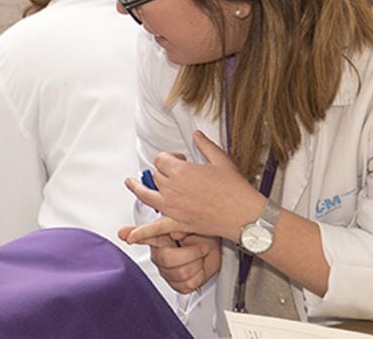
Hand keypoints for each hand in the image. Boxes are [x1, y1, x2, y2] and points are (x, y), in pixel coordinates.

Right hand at [120, 223, 220, 293]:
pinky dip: (199, 276)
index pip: (143, 235)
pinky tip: (199, 268)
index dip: (134, 234)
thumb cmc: (202, 234)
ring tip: (201, 256)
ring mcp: (166, 271)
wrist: (214, 248)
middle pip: (168, 259)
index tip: (124, 234)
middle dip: (191, 253)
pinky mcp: (176, 284)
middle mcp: (159, 255)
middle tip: (202, 247)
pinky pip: (187, 285)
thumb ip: (180, 226)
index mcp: (159, 237)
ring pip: (181, 273)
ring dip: (198, 263)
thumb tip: (176, 234)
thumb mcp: (192, 225)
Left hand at [124, 131, 263, 239]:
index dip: (170, 158)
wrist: (243, 214)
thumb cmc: (235, 188)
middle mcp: (172, 188)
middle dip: (163, 172)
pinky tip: (129, 237)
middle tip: (177, 174)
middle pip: (156, 176)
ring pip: (146, 195)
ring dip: (136, 188)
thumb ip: (205, 145)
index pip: (162, 159)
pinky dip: (141, 233)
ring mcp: (172, 207)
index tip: (181, 161)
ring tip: (129, 183)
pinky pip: (155, 229)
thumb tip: (197, 135)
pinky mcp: (177, 223)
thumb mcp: (221, 160)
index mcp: (180, 171)